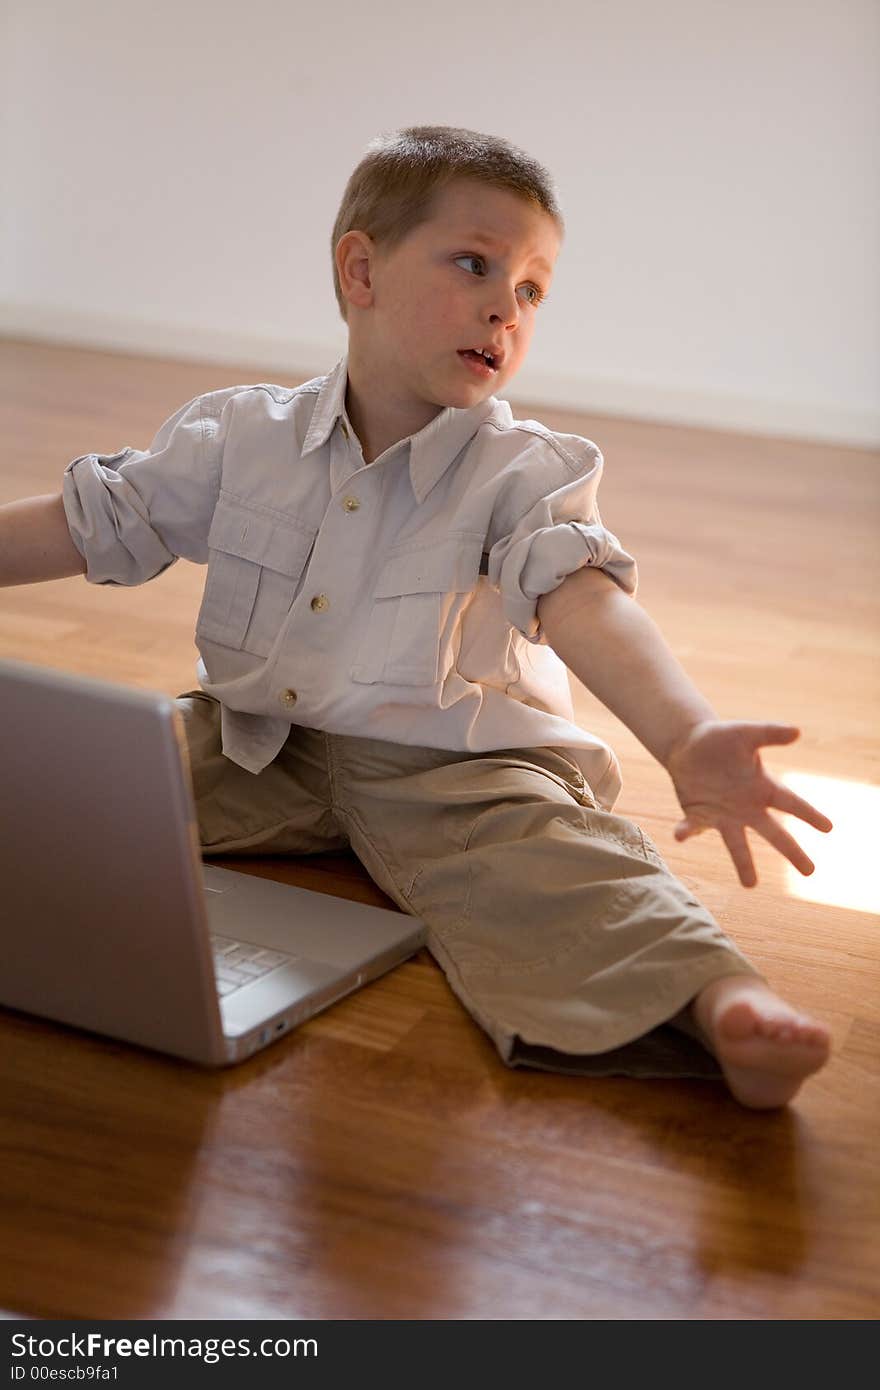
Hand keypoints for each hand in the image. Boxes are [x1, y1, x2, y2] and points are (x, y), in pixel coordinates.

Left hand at [665, 720, 833, 887]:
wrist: (690, 746)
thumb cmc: (723, 739)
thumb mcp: (747, 732)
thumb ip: (769, 732)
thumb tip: (797, 732)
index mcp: (763, 787)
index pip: (791, 803)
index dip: (809, 814)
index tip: (828, 827)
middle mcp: (747, 807)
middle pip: (774, 833)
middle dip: (792, 852)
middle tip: (810, 872)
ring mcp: (723, 815)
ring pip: (736, 843)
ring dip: (743, 863)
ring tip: (751, 885)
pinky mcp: (698, 816)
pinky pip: (693, 827)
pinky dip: (687, 831)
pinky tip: (680, 835)